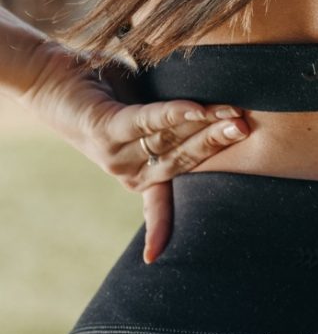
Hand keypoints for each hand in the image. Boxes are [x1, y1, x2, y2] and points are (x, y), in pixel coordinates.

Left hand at [19, 44, 249, 262]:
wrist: (51, 76)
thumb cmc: (104, 90)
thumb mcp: (143, 107)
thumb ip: (173, 116)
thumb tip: (219, 107)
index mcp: (136, 171)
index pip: (164, 195)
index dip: (163, 225)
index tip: (157, 257)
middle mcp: (126, 168)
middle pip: (182, 159)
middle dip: (218, 143)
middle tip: (249, 128)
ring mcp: (115, 151)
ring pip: (170, 139)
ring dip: (206, 125)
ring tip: (234, 114)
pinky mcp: (106, 126)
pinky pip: (146, 121)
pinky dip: (173, 114)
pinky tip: (197, 107)